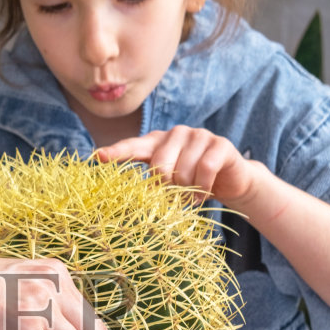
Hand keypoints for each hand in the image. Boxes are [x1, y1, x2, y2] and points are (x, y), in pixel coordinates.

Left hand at [97, 127, 264, 206]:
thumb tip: (131, 196)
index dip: (116, 152)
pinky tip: (204, 192)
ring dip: (188, 191)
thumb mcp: (171, 182)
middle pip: (159, 166)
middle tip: (177, 196)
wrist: (231, 180)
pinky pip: (205, 169)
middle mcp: (176, 134)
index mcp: (158, 143)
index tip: (98, 157)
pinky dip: (203, 187)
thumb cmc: (193, 182)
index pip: (133, 146)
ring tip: (194, 195)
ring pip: (183, 171)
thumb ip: (154, 182)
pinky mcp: (220, 144)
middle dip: (168, 187)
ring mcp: (199, 135)